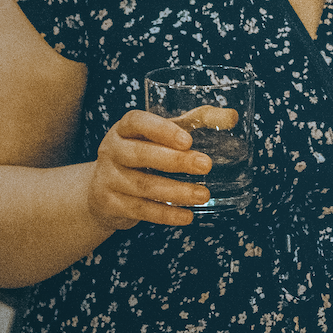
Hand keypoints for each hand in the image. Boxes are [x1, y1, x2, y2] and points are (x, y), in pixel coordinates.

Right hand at [87, 109, 211, 229]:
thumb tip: (232, 116)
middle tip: (206, 165)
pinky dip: (165, 214)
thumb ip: (197, 121)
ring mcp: (108, 178)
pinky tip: (187, 216)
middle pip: (140, 155)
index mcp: (124, 128)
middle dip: (175, 161)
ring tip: (203, 194)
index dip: (161, 129)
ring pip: (143, 186)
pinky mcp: (109, 204)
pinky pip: (140, 210)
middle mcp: (112, 150)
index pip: (137, 122)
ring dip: (176, 192)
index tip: (187, 140)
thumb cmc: (143, 151)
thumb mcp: (164, 133)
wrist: (101, 188)